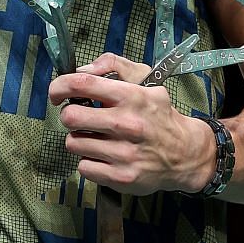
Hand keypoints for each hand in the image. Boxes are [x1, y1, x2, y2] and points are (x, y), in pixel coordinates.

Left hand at [47, 52, 211, 195]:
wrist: (186, 154)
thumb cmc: (159, 116)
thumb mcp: (145, 81)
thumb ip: (113, 66)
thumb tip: (81, 69)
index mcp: (131, 97)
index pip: (81, 84)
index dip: (59, 87)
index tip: (57, 94)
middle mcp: (127, 124)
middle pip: (70, 116)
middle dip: (70, 116)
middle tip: (81, 119)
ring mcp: (124, 153)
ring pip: (73, 143)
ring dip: (80, 141)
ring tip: (97, 139)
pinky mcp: (121, 177)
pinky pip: (83, 167)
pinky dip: (89, 162)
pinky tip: (104, 156)